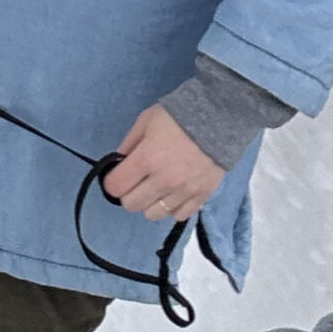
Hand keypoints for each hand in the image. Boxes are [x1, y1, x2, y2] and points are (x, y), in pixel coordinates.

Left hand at [102, 104, 223, 223]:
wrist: (220, 117)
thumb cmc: (180, 116)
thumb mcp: (146, 121)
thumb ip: (128, 144)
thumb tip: (117, 163)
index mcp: (146, 159)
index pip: (115, 187)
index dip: (112, 181)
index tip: (117, 176)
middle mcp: (163, 180)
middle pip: (132, 205)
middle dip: (129, 193)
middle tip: (136, 180)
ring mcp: (183, 191)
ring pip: (153, 214)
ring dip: (150, 202)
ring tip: (156, 187)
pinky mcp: (201, 196)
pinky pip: (178, 216)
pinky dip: (172, 207)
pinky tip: (173, 192)